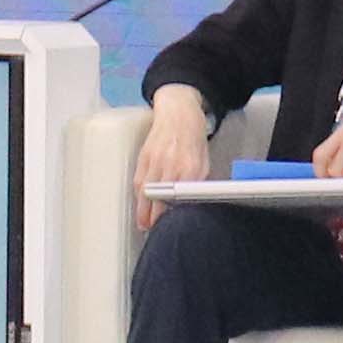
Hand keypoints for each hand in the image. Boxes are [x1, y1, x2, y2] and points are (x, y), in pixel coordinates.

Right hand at [134, 88, 217, 221]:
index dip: (173, 214)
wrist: (178, 112)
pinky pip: (138, 181)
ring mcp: (155, 161)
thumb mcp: (204, 161)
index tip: (171, 225)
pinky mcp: (144, 157)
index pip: (180, 198)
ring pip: (146, 192)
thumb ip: (198, 183)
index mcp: (190, 167)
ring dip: (143, 211)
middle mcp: (171, 165)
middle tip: (153, 230)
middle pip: (159, 198)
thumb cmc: (193, 138)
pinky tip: (139, 206)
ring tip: (143, 224)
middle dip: (155, 217)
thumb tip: (191, 203)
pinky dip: (138, 196)